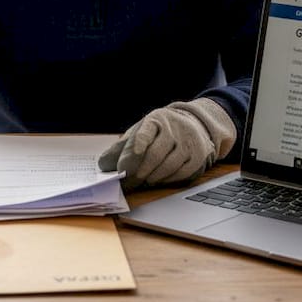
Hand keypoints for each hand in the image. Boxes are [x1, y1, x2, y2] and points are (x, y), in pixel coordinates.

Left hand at [98, 97, 235, 190]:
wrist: (194, 125)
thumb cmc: (159, 132)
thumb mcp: (139, 132)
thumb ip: (121, 147)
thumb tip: (103, 164)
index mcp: (156, 119)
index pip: (146, 131)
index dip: (138, 143)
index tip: (131, 157)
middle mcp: (174, 128)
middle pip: (155, 153)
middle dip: (139, 171)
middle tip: (127, 181)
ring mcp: (189, 142)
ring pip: (169, 165)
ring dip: (152, 177)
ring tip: (141, 181)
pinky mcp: (198, 156)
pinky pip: (181, 173)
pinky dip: (166, 180)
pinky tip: (157, 179)